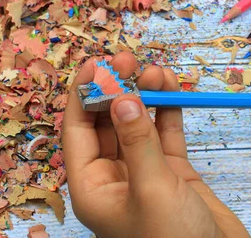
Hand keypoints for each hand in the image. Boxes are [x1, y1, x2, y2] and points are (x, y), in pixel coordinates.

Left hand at [63, 52, 248, 237]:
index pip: (77, 132)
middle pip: (106, 122)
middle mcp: (114, 178)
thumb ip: (137, 142)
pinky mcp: (173, 173)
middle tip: (128, 60)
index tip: (94, 64)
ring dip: (145, 95)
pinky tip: (172, 88)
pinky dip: (168, 110)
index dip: (83, 95)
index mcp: (93, 188)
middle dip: (116, 89)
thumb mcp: (152, 190)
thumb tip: (121, 98)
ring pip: (137, 123)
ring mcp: (144, 172)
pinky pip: (165, 133)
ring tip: (157, 71)